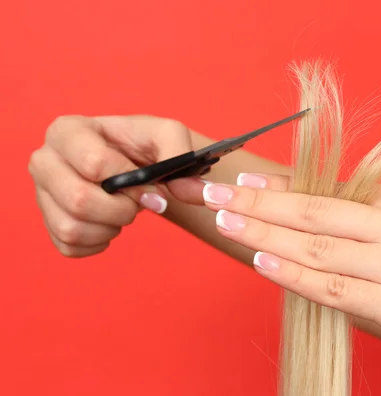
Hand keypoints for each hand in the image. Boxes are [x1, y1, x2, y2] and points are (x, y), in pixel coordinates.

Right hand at [28, 115, 207, 257]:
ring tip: (123, 212)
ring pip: (71, 229)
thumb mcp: (167, 134)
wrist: (135, 164)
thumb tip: (194, 192)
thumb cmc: (144, 145)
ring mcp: (41, 194)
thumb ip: (180, 153)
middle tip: (136, 202)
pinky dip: (99, 242)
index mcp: (67, 131)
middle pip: (78, 200)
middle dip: (120, 209)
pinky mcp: (49, 223)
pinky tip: (110, 225)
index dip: (130, 182)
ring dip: (110, 227)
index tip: (149, 184)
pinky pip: (69, 247)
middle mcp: (44, 160)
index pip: (94, 164)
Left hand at [201, 173, 380, 392]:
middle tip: (214, 189)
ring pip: (317, 243)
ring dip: (265, 230)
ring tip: (226, 218)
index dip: (284, 187)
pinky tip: (265, 260)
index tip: (248, 180)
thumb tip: (342, 235)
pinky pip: (335, 286)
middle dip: (259, 199)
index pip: (332, 191)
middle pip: (315, 209)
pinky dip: (295, 272)